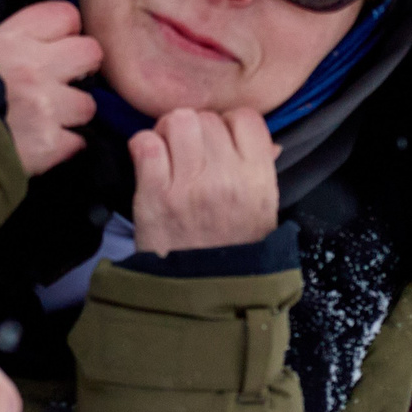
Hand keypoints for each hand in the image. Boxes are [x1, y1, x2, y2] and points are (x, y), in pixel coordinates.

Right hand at [0, 1, 101, 175]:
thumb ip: (17, 41)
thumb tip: (50, 41)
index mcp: (14, 39)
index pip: (66, 16)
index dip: (66, 33)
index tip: (58, 46)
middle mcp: (34, 67)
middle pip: (91, 53)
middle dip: (81, 70)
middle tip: (64, 83)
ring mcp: (44, 107)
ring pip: (88, 105)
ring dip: (71, 115)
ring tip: (46, 120)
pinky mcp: (48, 143)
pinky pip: (76, 143)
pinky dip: (62, 146)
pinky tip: (42, 144)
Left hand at [128, 108, 279, 255]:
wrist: (200, 293)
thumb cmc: (232, 250)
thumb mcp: (262, 212)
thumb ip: (261, 171)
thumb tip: (267, 141)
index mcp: (258, 179)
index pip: (246, 118)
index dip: (229, 123)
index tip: (220, 139)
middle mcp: (226, 177)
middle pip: (206, 117)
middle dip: (195, 129)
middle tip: (188, 150)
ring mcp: (189, 185)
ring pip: (176, 121)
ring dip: (168, 132)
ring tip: (168, 152)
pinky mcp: (154, 195)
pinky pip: (145, 143)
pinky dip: (144, 147)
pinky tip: (149, 163)